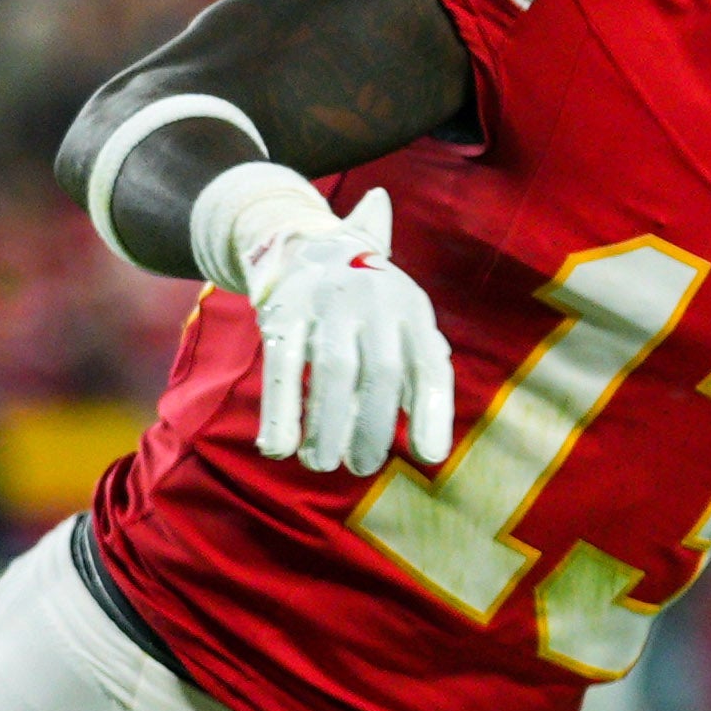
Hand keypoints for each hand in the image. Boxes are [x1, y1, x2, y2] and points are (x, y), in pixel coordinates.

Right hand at [210, 178, 453, 475]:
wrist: (305, 243)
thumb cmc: (368, 303)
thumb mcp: (404, 320)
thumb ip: (419, 371)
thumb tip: (432, 445)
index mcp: (412, 308)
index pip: (429, 364)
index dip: (432, 412)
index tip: (428, 457)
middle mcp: (375, 299)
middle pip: (380, 373)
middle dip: (371, 429)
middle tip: (361, 467)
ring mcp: (328, 300)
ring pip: (333, 371)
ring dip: (327, 427)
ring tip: (321, 464)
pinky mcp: (283, 309)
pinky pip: (282, 365)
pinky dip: (280, 410)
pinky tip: (279, 448)